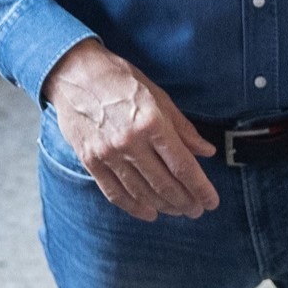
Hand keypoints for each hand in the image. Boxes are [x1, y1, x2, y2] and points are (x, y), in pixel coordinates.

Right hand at [40, 39, 219, 221]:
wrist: (75, 74)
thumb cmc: (122, 81)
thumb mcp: (160, 96)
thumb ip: (183, 128)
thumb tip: (207, 151)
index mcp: (152, 123)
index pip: (183, 165)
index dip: (200, 188)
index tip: (212, 202)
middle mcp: (130, 142)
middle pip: (164, 183)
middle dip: (185, 201)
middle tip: (197, 210)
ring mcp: (108, 154)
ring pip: (141, 191)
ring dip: (163, 206)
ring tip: (178, 211)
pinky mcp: (90, 161)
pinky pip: (114, 192)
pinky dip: (133, 206)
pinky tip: (148, 213)